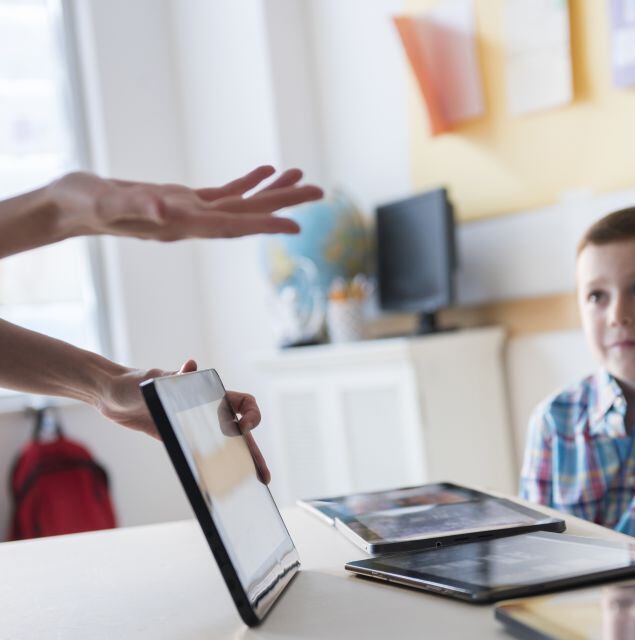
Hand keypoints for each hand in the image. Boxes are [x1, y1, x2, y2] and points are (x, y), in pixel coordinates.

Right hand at [50, 166, 322, 241]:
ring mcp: (190, 213)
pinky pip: (224, 193)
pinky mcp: (183, 202)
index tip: (297, 226)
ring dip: (272, 191)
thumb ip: (135, 209)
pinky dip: (247, 184)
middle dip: (283, 203)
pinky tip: (266, 172)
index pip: (231, 226)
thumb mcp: (106, 204)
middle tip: (320, 192)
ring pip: (241, 204)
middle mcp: (192, 223)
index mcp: (180, 226)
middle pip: (247, 215)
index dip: (264, 225)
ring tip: (302, 176)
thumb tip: (165, 212)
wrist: (68, 208)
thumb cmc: (83, 206)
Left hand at [97, 359, 270, 483]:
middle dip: (253, 453)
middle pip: (239, 432)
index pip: (243, 402)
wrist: (110, 396)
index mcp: (208, 394)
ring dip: (237, 464)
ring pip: (224, 446)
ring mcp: (194, 425)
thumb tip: (190, 365)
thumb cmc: (133, 383)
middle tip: (263, 476)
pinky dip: (212, 468)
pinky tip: (217, 483)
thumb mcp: (155, 381)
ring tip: (248, 484)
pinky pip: (202, 454)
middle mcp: (206, 410)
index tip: (244, 427)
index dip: (251, 414)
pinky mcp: (179, 438)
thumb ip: (174, 378)